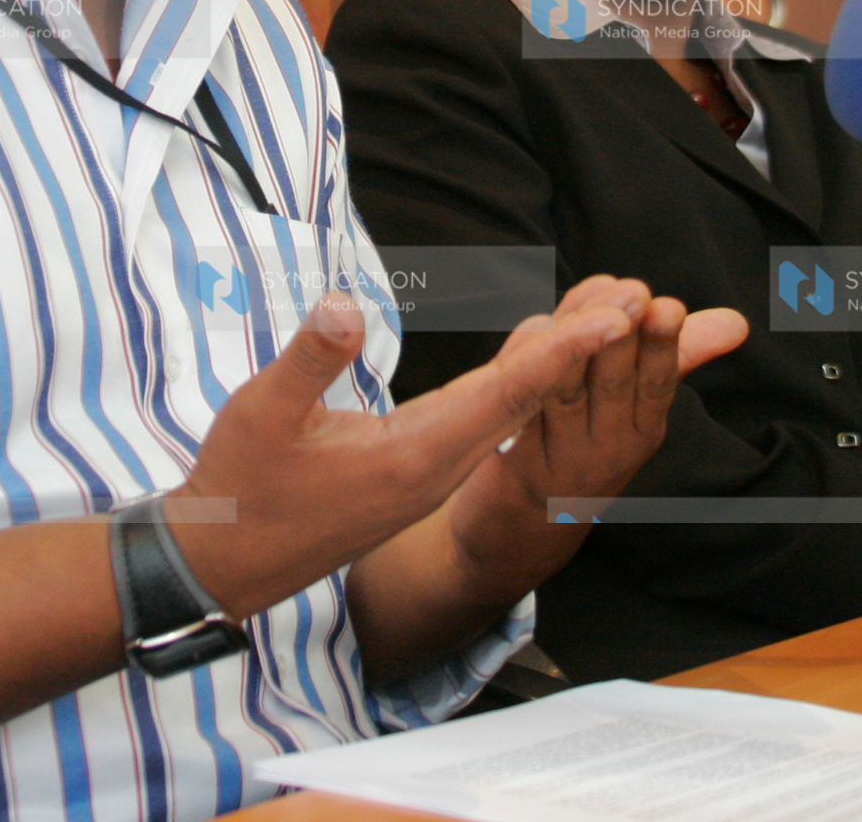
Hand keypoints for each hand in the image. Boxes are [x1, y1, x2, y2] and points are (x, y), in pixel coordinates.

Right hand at [170, 286, 640, 618]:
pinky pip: (488, 422)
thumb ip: (309, 359)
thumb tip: (344, 305)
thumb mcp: (261, 414)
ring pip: (511, 412)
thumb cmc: (240, 487)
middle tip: (634, 297)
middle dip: (582, 349)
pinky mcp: (418, 473)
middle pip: (525, 401)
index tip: (612, 319)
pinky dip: (523, 384)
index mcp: (410, 458)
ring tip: (605, 314)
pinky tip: (545, 358)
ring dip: (559, 363)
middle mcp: (435, 468)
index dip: (561, 354)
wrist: (227, 564)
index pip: (503, 397)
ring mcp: (430, 474)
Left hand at [444, 274, 747, 582]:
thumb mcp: (636, 404)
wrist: (525, 526)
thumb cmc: (588, 443)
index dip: (664, 346)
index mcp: (641, 429)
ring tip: (581, 310)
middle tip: (630, 294)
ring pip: (566, 394)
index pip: (659, 384)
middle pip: (614, 386)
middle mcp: (607, 448)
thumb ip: (677, 355)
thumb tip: (737, 322)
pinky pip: (520, 409)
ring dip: (573, 348)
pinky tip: (531, 331)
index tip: (668, 306)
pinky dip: (522, 367)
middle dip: (622, 339)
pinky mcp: (515, 460)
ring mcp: (561, 456)